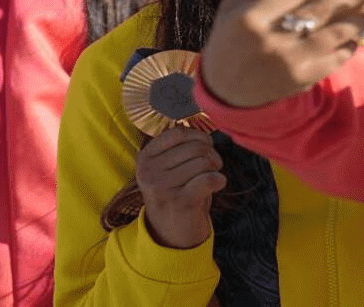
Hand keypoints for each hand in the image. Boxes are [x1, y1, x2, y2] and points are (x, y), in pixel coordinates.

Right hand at [136, 126, 225, 248]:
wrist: (170, 235)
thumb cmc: (174, 194)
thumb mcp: (166, 169)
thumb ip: (177, 148)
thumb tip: (200, 128)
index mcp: (145, 159)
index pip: (177, 133)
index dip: (198, 136)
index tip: (205, 145)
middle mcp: (150, 172)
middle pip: (194, 147)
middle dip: (211, 153)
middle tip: (213, 164)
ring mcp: (163, 187)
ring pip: (203, 162)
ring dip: (215, 168)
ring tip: (213, 176)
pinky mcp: (180, 201)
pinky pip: (209, 179)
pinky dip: (219, 180)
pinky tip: (217, 184)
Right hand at [198, 0, 363, 107]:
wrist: (227, 90)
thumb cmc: (229, 40)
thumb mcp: (230, 6)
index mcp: (253, 18)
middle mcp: (273, 40)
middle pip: (322, 11)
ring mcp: (290, 63)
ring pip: (335, 36)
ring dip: (360, 19)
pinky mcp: (302, 80)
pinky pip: (335, 60)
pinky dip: (350, 45)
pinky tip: (359, 32)